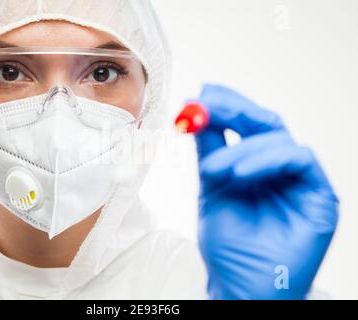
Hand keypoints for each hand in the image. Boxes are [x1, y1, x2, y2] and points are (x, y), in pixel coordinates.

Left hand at [195, 84, 338, 298]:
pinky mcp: (319, 196)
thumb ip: (209, 150)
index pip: (247, 125)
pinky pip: (300, 159)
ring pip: (280, 139)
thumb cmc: (228, 245)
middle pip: (266, 123)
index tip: (201, 93)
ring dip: (243, 147)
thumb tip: (197, 110)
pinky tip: (240, 173)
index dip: (227, 105)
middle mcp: (279, 170)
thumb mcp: (212, 188)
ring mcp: (300, 181)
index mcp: (255, 167)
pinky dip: (268, 159)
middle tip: (208, 103)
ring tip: (214, 169)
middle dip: (235, 111)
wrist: (240, 286)